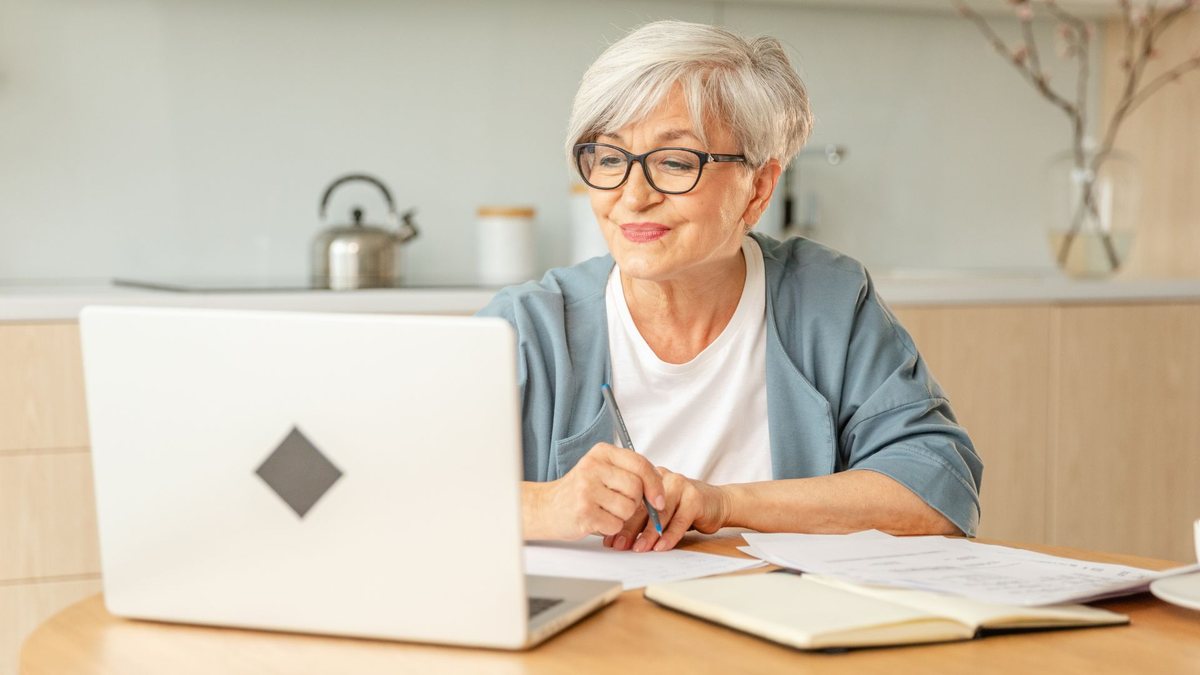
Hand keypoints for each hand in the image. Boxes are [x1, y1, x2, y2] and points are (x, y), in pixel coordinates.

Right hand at [523, 443, 665, 540]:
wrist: (545, 508)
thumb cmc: (579, 491)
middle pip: (636, 487)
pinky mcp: (584, 512)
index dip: (655, 484)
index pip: (640, 464)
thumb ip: (628, 473)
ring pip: (628, 508)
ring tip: (606, 511)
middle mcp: (592, 467)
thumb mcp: (601, 471)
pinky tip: (597, 520)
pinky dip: (611, 527)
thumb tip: (661, 489)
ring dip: (623, 516)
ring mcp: (586, 489)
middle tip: (621, 505)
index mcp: (601, 453)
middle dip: (636, 502)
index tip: (659, 500)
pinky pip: (616, 524)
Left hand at [603, 467, 729, 551]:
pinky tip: (662, 547)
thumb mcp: (659, 512)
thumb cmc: (683, 509)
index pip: (630, 501)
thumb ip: (641, 519)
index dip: (619, 521)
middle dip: (629, 529)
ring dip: (648, 534)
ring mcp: (680, 485)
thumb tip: (616, 539)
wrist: (717, 503)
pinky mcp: (695, 497)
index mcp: (649, 479)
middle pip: (642, 506)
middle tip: (620, 546)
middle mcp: (662, 479)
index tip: (610, 540)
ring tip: (639, 549)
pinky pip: (679, 520)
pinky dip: (669, 535)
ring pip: (660, 513)